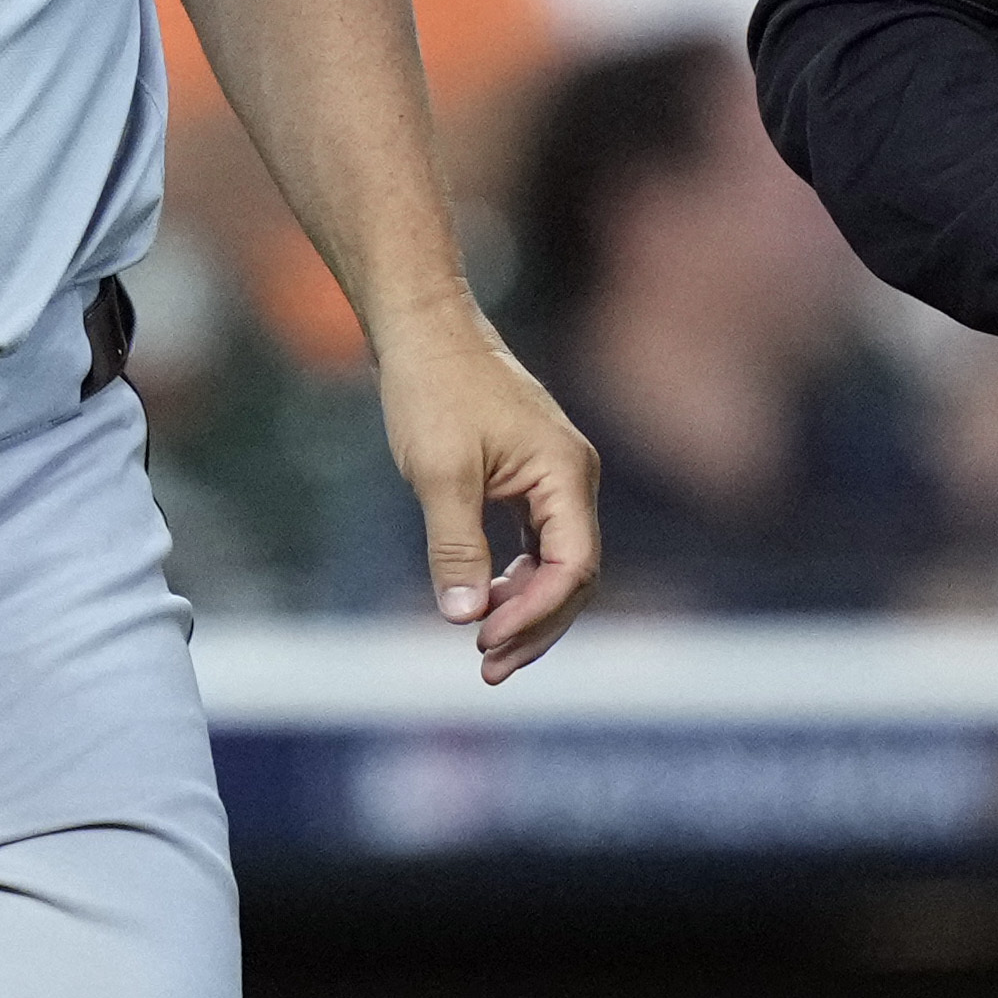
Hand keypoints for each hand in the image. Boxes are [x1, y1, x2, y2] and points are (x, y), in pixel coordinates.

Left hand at [372, 299, 599, 683]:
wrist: (423, 326)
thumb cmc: (432, 389)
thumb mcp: (439, 473)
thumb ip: (456, 547)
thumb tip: (462, 619)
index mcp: (566, 473)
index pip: (574, 567)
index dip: (535, 615)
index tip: (484, 644)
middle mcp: (572, 477)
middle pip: (573, 574)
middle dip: (534, 626)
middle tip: (487, 670)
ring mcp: (553, 476)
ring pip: (555, 563)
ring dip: (523, 608)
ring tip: (483, 649)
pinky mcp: (528, 475)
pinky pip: (535, 543)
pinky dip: (513, 578)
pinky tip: (482, 602)